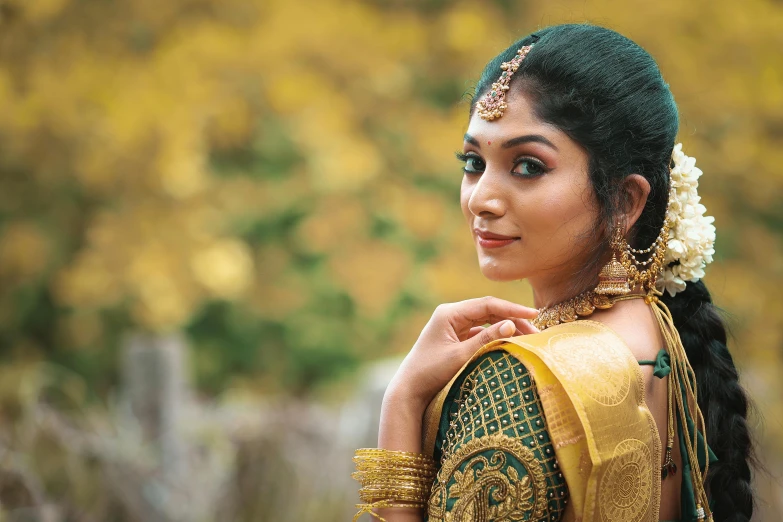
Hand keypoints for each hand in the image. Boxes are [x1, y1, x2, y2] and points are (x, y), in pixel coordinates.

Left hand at [385, 296, 538, 411]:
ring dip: (505, 328)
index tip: (533, 314)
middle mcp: (451, 315)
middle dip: (512, 320)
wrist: (409, 391)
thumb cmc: (431, 373)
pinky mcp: (455, 338)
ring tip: (528, 338)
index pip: (487, 304)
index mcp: (449, 313)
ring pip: (486, 322)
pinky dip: (495, 337)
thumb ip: (486, 340)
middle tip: (536, 332)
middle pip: (488, 311)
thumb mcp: (460, 356)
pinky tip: (510, 344)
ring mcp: (453, 326)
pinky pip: (480, 333)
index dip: (512, 308)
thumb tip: (511, 325)